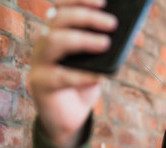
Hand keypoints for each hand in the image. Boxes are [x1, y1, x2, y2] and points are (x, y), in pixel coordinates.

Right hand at [28, 0, 117, 147]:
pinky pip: (59, 76)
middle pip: (59, 20)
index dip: (79, 0)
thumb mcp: (98, 64)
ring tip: (106, 44)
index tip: (103, 2)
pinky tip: (98, 77)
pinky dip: (81, 76)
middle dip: (87, 17)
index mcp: (57, 33)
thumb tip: (126, 35)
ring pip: (54, 41)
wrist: (70, 117)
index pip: (62, 8)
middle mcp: (45, 43)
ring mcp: (39, 62)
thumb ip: (105, 50)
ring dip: (82, 39)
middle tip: (112, 24)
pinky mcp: (40, 83)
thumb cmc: (84, 85)